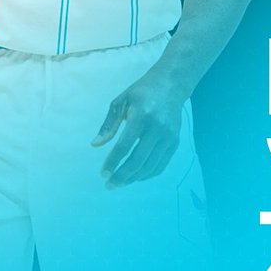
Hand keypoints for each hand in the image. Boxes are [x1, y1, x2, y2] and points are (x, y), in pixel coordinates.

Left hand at [91, 72, 184, 187]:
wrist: (170, 85)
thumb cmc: (141, 92)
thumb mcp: (120, 101)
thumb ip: (108, 125)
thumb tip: (95, 145)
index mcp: (141, 116)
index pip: (124, 145)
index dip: (112, 162)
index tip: (103, 173)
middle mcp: (157, 128)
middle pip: (138, 160)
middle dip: (122, 176)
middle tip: (109, 184)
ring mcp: (168, 136)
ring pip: (150, 166)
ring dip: (133, 178)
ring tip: (120, 182)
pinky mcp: (175, 142)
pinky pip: (161, 165)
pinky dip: (147, 174)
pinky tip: (135, 176)